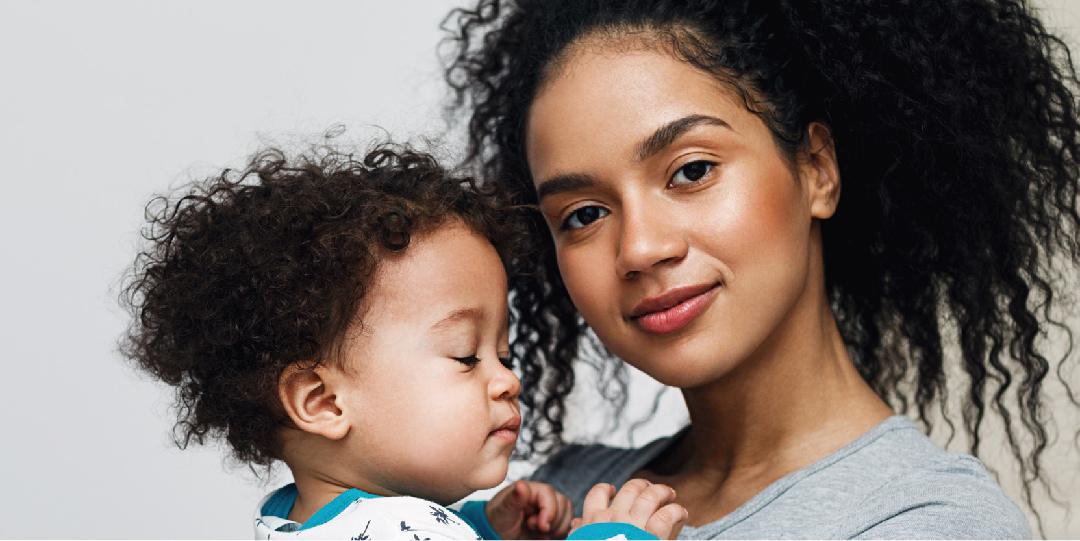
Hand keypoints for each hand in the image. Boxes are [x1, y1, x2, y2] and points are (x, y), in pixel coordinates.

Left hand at [486, 480, 573, 538]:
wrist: (498, 532)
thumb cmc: (498, 518)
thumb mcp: (503, 510)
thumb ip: (514, 498)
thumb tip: (521, 485)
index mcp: (532, 489)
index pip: (551, 495)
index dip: (550, 511)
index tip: (542, 526)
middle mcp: (544, 497)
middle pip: (563, 504)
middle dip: (552, 521)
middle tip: (534, 528)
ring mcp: (550, 509)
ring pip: (567, 516)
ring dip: (556, 528)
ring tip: (537, 531)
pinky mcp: (554, 521)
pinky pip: (567, 526)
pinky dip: (558, 533)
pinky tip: (544, 535)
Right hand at [569, 479, 687, 539]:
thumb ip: (581, 534)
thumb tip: (577, 524)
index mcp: (595, 522)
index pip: (599, 493)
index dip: (608, 488)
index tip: (615, 490)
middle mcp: (614, 518)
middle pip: (630, 488)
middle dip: (642, 485)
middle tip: (650, 489)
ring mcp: (634, 525)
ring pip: (650, 495)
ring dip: (663, 491)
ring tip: (670, 494)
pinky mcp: (654, 536)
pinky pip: (667, 514)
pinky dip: (676, 510)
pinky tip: (681, 513)